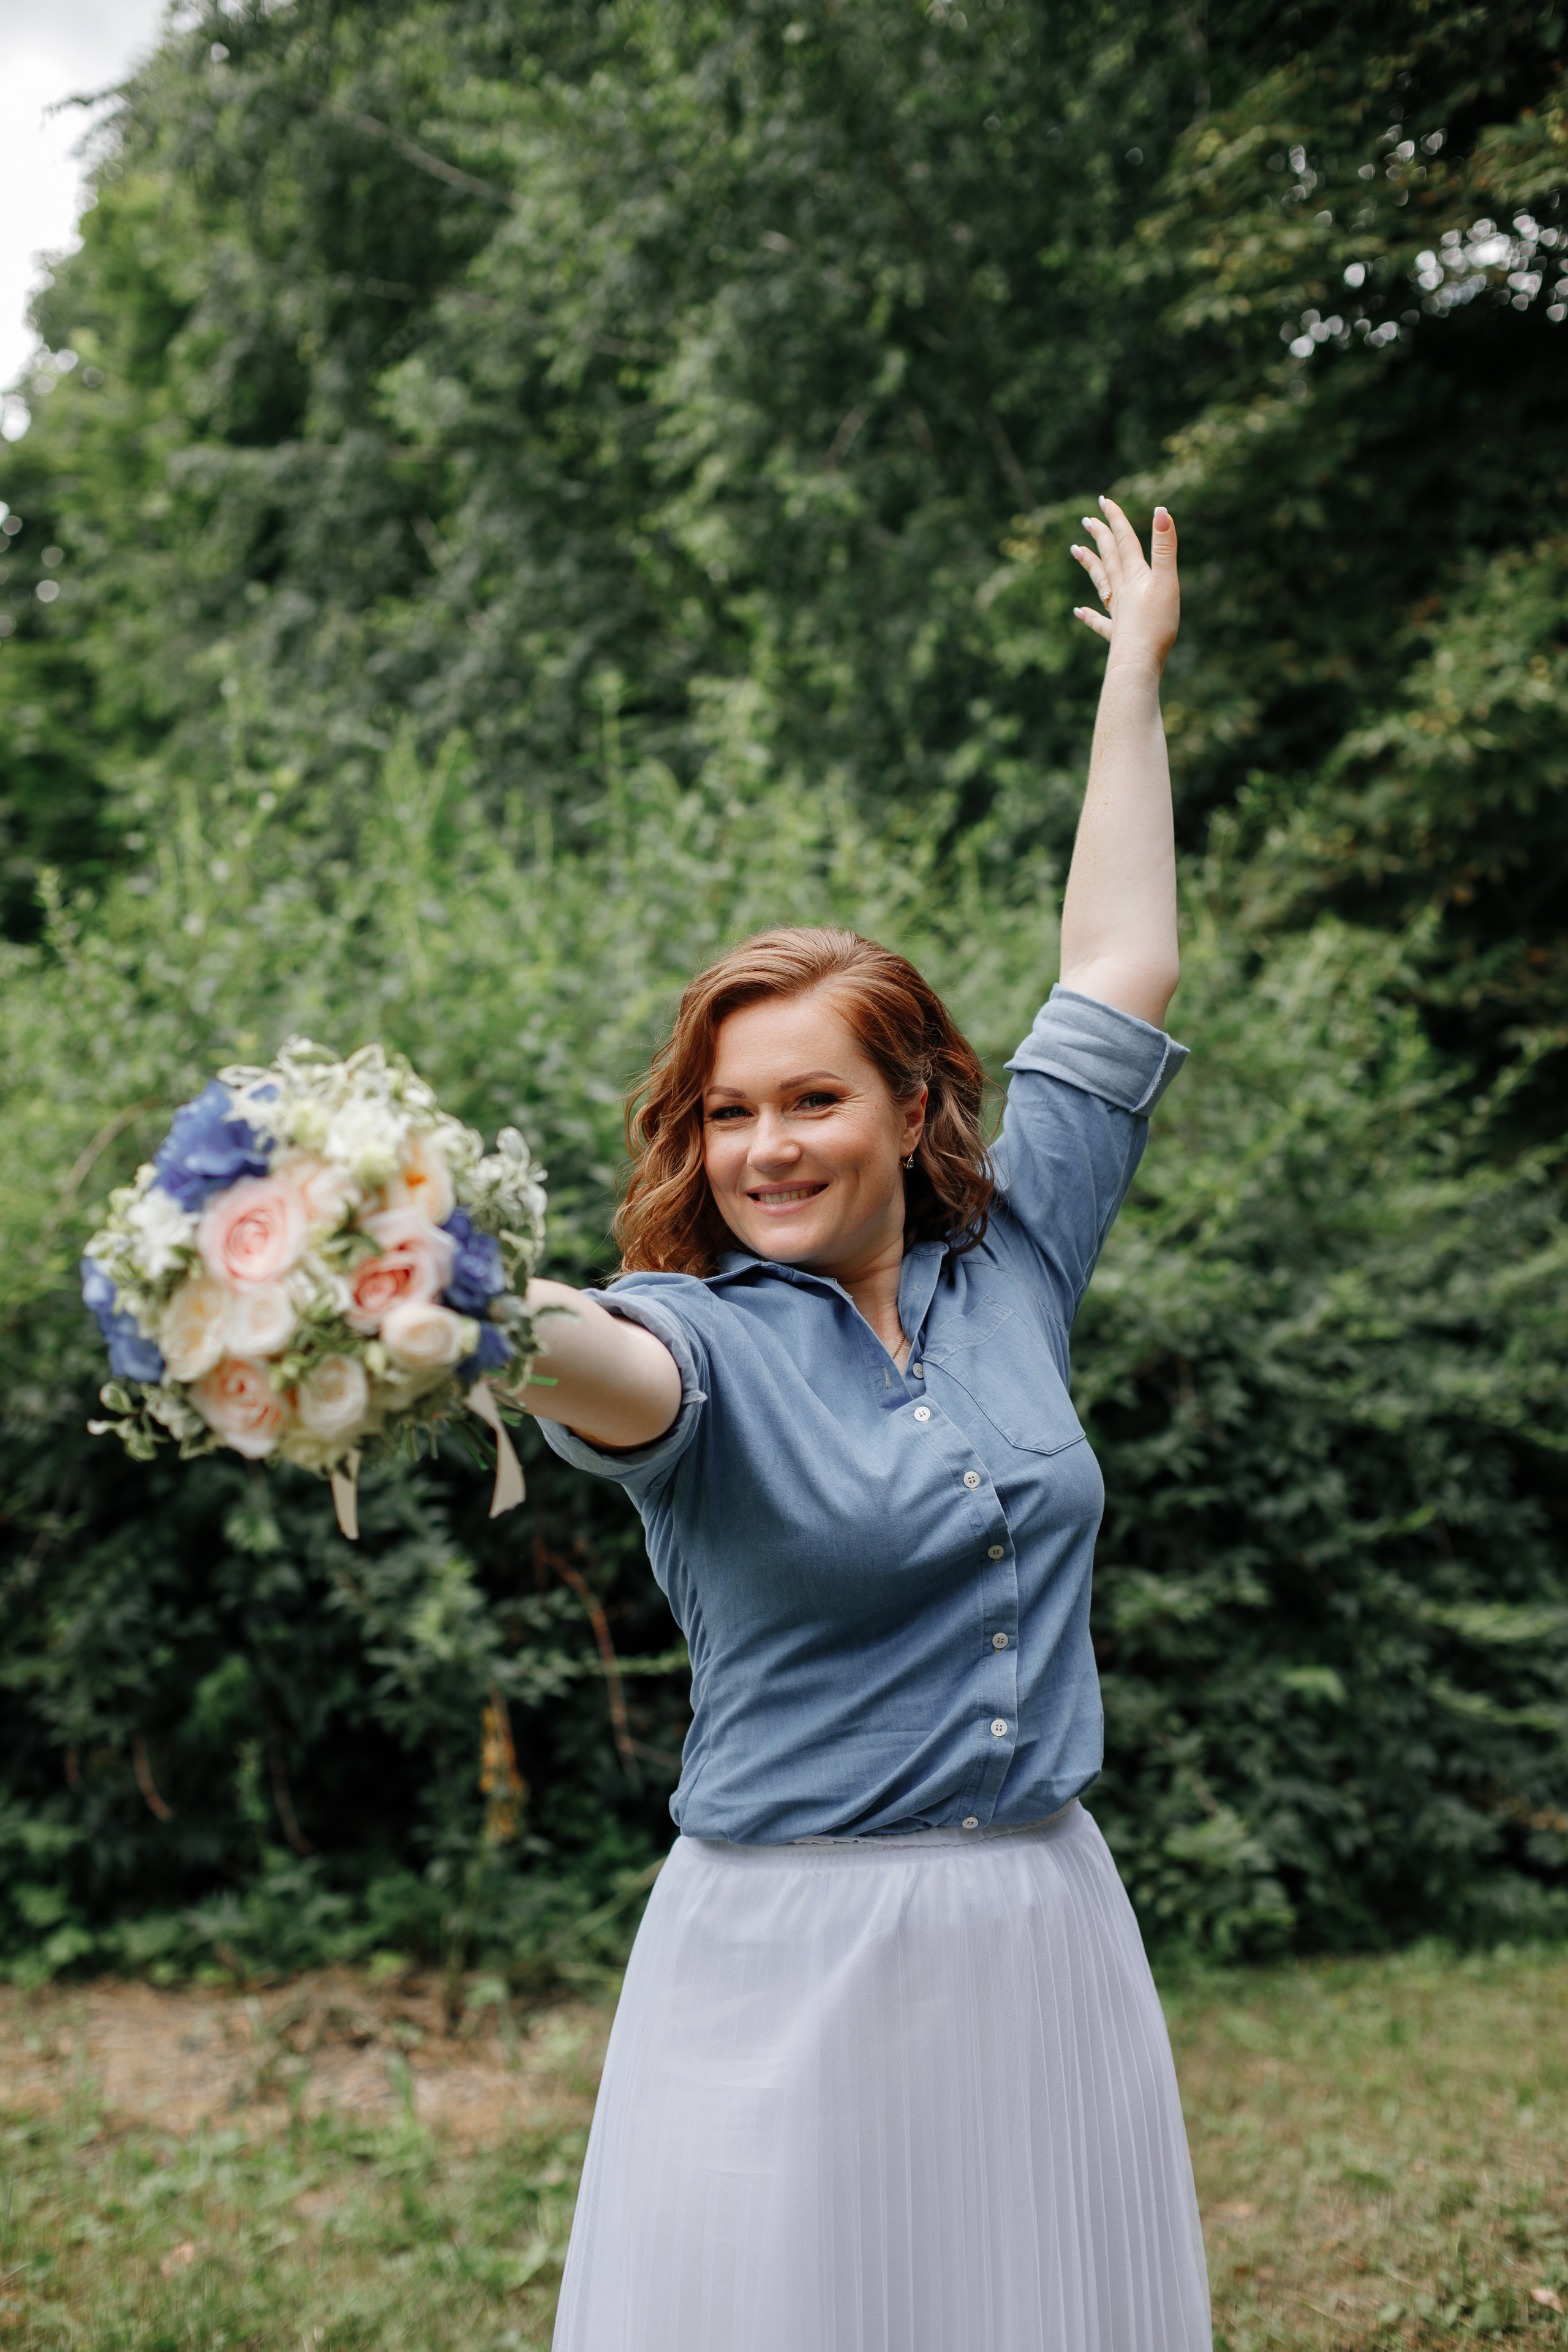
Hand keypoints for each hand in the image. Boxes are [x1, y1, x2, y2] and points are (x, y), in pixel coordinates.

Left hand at [1070, 498, 1179, 675]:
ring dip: (1090, 565)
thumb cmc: (1155, 624)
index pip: (1124, 541)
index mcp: (1135, 577)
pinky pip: (1100, 622)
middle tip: (1087, 520)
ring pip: (1101, 583)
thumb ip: (1164, 548)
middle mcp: (1122, 591)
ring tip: (1075, 550)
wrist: (1138, 663)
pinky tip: (1078, 611)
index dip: (1115, 520)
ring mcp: (1117, 613)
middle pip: (1109, 558)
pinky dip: (1089, 616)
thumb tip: (1161, 510)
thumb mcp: (1166, 581)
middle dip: (1100, 537)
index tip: (1104, 501)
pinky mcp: (1117, 635)